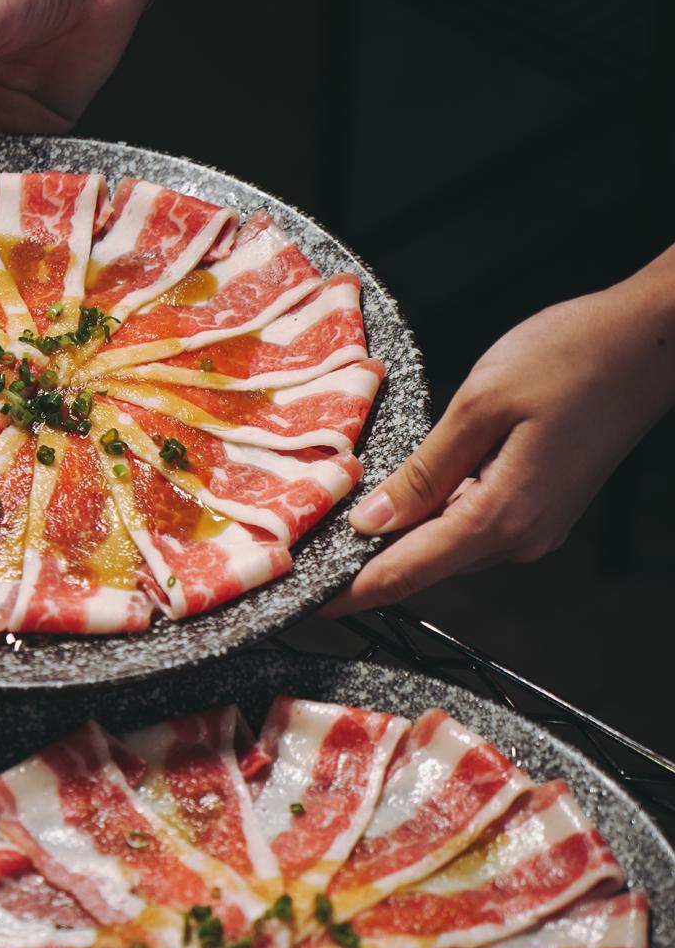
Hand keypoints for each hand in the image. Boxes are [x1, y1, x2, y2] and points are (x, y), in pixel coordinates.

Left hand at [325, 271, 674, 616]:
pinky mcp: (545, 510)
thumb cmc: (575, 356)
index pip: (405, 574)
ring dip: (404, 535)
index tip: (307, 605)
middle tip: (314, 550)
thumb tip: (373, 521)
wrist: (654, 342)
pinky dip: (439, 514)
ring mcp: (537, 528)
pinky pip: (476, 525)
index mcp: (500, 517)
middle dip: (369, 563)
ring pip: (450, 545)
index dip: (350, 595)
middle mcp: (521, 538)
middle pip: (425, 566)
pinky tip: (416, 488)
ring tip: (353, 515)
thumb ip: (423, 470)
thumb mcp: (480, 404)